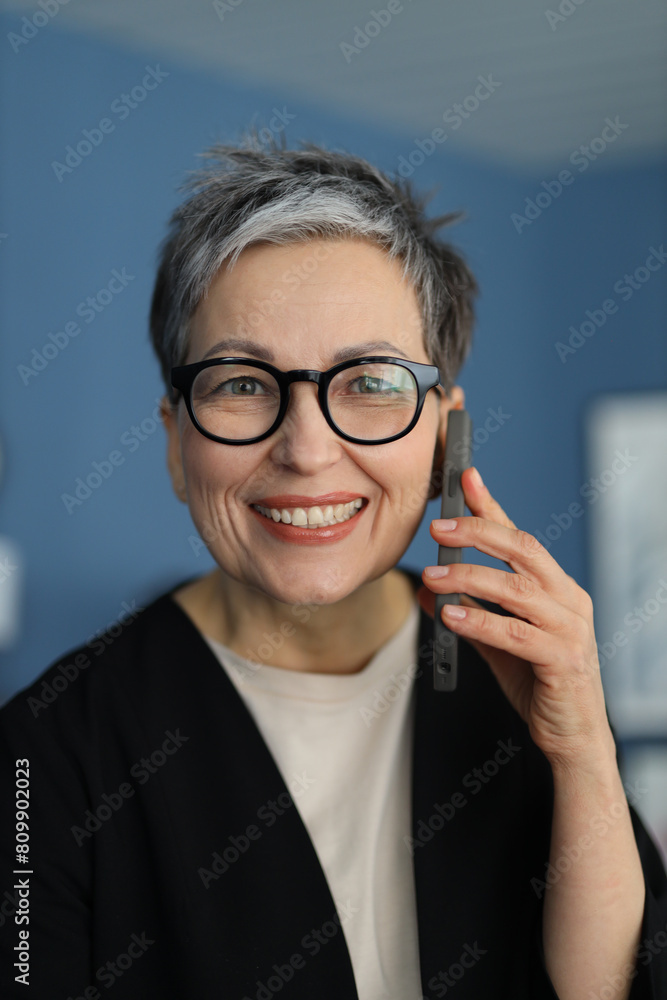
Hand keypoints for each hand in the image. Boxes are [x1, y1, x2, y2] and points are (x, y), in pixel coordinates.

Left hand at [418, 467, 615, 769]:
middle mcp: (569, 600)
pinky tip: (451, 614)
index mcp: (557, 589)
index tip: (466, 478)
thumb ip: (468, 613)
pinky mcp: (563, 660)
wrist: (573, 737)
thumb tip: (427, 590)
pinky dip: (481, 621)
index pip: (520, 538)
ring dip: (469, 578)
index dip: (492, 507)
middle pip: (524, 550)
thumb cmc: (540, 684)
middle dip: (478, 533)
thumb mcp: (496, 643)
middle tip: (437, 528)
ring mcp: (571, 629)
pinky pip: (516, 633)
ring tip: (432, 576)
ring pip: (517, 589)